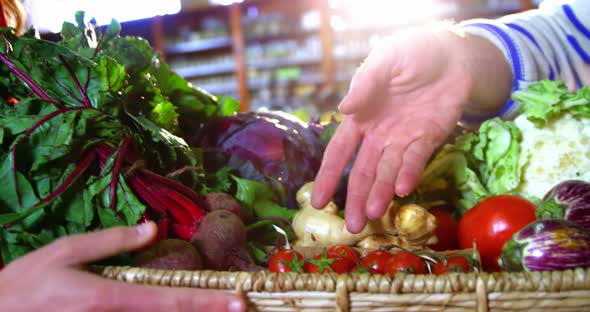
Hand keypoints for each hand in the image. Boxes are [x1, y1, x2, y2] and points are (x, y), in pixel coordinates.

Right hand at [0, 222, 244, 311]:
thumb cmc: (27, 282)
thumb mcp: (67, 251)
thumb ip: (113, 241)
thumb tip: (153, 228)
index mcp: (109, 298)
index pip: (169, 301)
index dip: (206, 302)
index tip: (236, 301)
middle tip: (240, 305)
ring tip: (216, 306)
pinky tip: (176, 308)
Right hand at [312, 27, 510, 232]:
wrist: (452, 54)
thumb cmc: (411, 53)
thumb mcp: (385, 59)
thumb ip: (366, 83)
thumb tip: (345, 108)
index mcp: (360, 119)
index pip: (339, 153)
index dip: (328, 177)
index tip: (317, 201)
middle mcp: (379, 135)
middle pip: (363, 172)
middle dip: (356, 198)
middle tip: (352, 227)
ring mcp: (404, 140)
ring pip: (388, 173)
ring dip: (380, 193)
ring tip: (372, 215)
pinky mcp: (429, 138)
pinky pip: (417, 160)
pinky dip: (410, 174)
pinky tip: (403, 189)